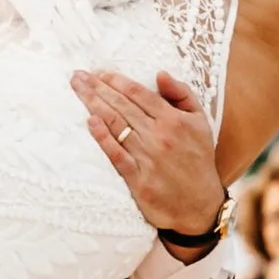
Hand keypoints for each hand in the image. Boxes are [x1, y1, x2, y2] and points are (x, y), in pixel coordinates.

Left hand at [72, 69, 222, 236]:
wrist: (200, 205)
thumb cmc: (198, 160)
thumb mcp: (200, 122)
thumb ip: (182, 94)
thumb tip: (160, 74)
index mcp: (174, 120)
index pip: (139, 94)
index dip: (117, 81)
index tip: (100, 73)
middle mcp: (159, 136)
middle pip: (122, 106)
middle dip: (98, 88)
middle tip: (78, 76)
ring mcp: (147, 157)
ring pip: (116, 125)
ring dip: (94, 105)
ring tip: (77, 90)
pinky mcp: (138, 179)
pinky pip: (116, 154)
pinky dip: (103, 137)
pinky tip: (90, 122)